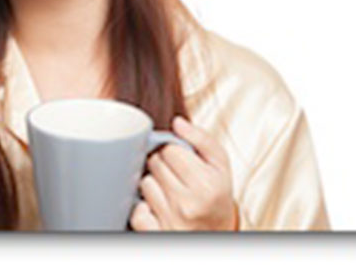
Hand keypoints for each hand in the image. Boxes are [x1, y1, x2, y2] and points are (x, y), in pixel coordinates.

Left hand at [130, 116, 237, 230]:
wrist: (216, 234)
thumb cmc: (216, 196)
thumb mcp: (220, 166)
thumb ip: (202, 139)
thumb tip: (177, 122)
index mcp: (206, 185)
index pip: (170, 149)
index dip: (172, 150)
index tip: (180, 158)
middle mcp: (188, 205)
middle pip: (154, 163)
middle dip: (161, 163)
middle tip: (174, 174)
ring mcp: (170, 221)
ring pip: (144, 183)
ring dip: (152, 183)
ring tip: (168, 190)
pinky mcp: (155, 233)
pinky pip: (136, 211)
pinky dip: (142, 207)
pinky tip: (156, 207)